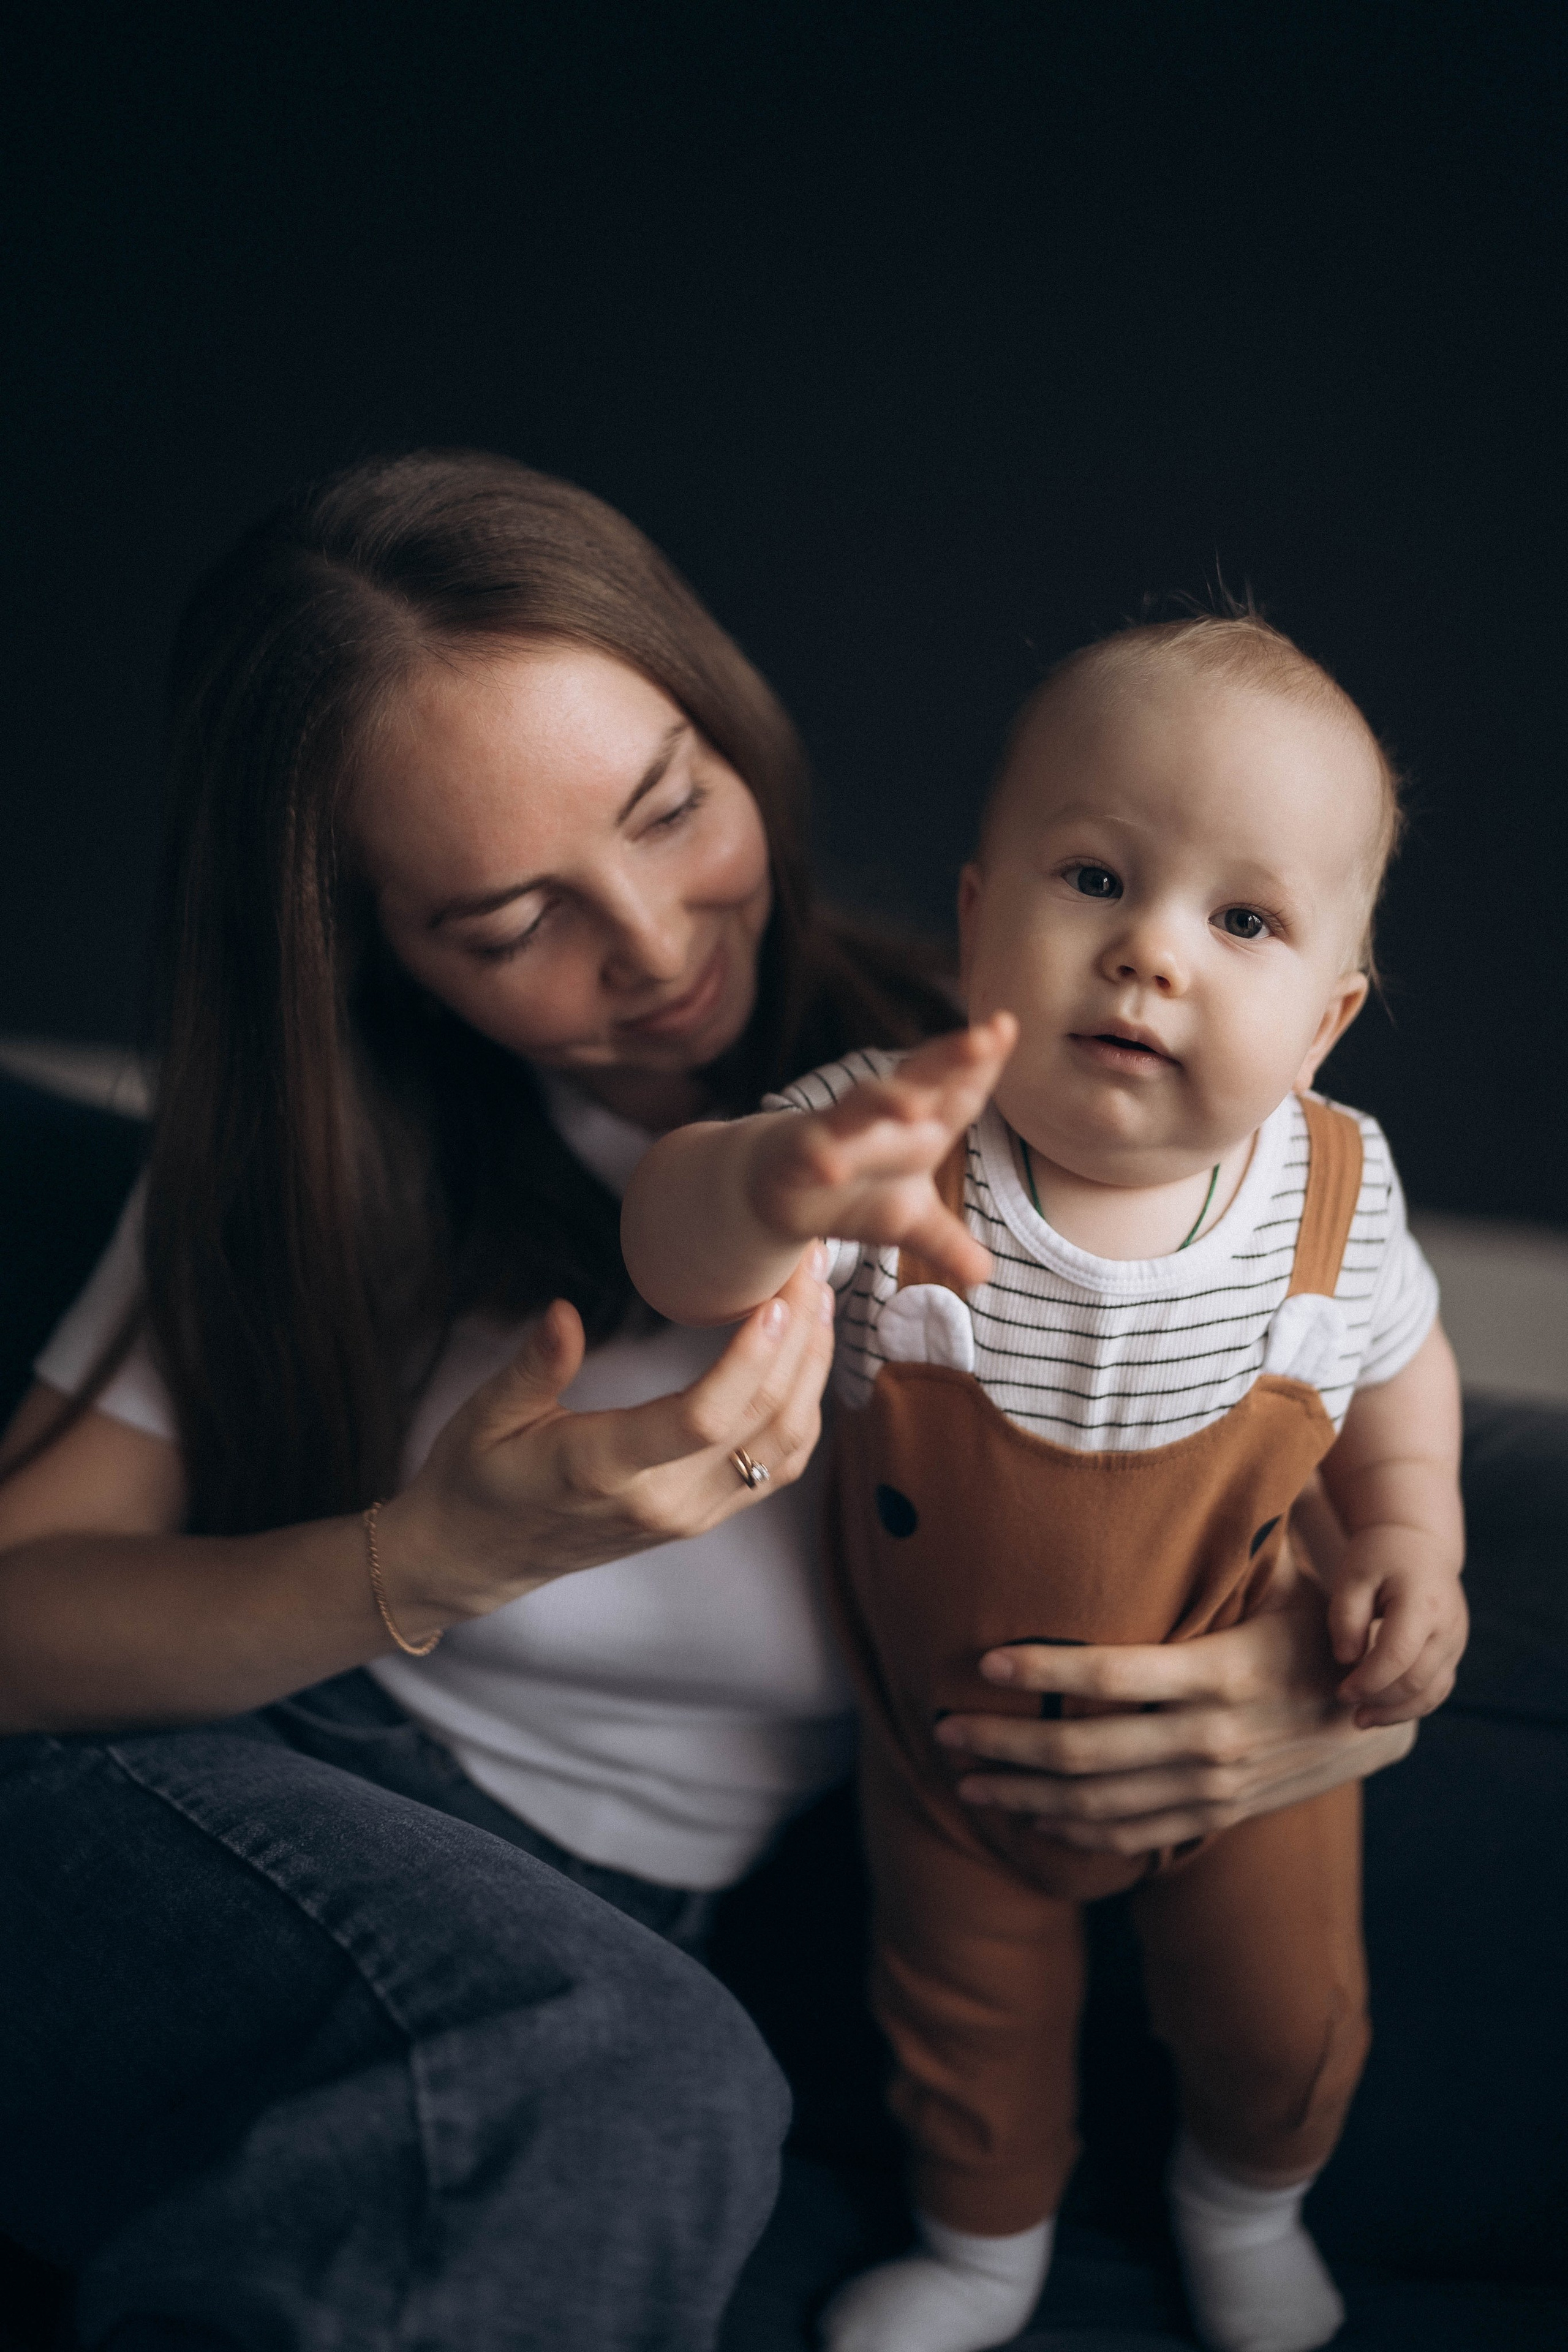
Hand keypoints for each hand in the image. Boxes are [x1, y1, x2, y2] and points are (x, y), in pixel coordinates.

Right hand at [382, 1251, 835, 1625]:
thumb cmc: (475, 1479)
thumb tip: (563, 1313)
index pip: (701, 1418)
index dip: (749, 1361)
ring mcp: (689, 1516)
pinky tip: (807, 1360)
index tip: (776, 1301)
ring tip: (821, 1302)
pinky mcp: (702, 1518)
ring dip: (812, 1374)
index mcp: (604, 1470)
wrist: (476, 1557)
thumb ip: (533, 1367)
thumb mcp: (485, 1416)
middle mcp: (662, 1501)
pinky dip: (804, 1412)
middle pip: (761, 1424)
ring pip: (783, 1447)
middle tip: (810, 1268)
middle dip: (799, 1341)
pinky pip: (776, 1467)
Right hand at [746, 1015, 1017, 1291]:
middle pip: (920, 1079)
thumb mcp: (909, 1221)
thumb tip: (983, 1274)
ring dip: (886, 1102)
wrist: (787, 1189)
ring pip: (865, 1104)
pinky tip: (831, 1168)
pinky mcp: (801, 1149)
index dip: (982, 1062)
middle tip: (981, 1040)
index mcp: (921, 1123)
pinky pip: (812, 1147)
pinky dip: (821, 1154)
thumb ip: (946, 1242)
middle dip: (949, 1058)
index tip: (1007, 1027)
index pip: (958, 1089)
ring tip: (914, 1109)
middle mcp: (885, 1117)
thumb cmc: (859, 1189)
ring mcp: (842, 1128)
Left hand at [931, 1585, 1414, 1853]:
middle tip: (946, 1732)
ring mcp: (1214, 1788)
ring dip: (1023, 1797)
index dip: (1043, 1673)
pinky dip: (1075, 1833)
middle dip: (1006, 1745)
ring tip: (965, 1783)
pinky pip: (1132, 1835)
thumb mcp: (1278, 1581)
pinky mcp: (1217, 1817)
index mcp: (1223, 1672)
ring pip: (1098, 1805)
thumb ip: (1221, 1545)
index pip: (1112, 1676)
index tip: (981, 1665)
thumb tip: (1175, 1458)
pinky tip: (1030, 1820)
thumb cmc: (1311, 1624)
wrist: (1378, 1709)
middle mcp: (1214, 1738)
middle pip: (1088, 1753)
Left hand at [1327, 1525, 1467, 1723]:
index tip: (1340, 1692)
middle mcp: (1449, 1626)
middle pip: (1417, 1681)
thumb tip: (1347, 1661)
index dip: (1368, 1681)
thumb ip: (1346, 1617)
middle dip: (1380, 1700)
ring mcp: (1457, 1641)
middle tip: (1345, 1703)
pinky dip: (1412, 1705)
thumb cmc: (1379, 1557)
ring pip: (1432, 1692)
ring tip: (1361, 1720)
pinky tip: (1383, 1710)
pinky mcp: (1454, 1652)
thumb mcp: (1353, 1576)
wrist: (1419, 1543)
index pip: (1398, 1656)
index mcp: (1423, 1603)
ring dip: (1397, 1712)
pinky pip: (1438, 1688)